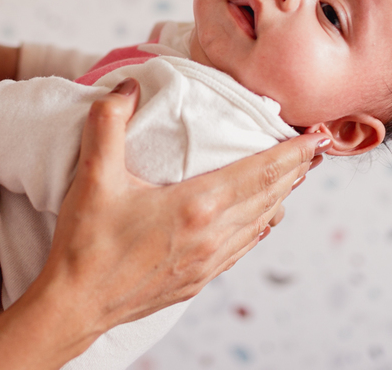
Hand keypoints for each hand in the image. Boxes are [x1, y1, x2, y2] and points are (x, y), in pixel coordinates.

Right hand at [31, 79, 328, 344]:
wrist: (75, 304)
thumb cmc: (85, 243)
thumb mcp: (93, 175)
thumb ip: (109, 122)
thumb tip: (128, 87)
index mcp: (196, 206)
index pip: (260, 173)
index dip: (292, 153)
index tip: (316, 136)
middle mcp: (212, 236)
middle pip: (269, 197)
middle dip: (294, 170)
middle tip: (314, 148)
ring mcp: (208, 262)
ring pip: (260, 224)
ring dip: (280, 197)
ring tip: (292, 176)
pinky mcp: (197, 280)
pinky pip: (243, 247)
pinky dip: (260, 226)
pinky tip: (262, 220)